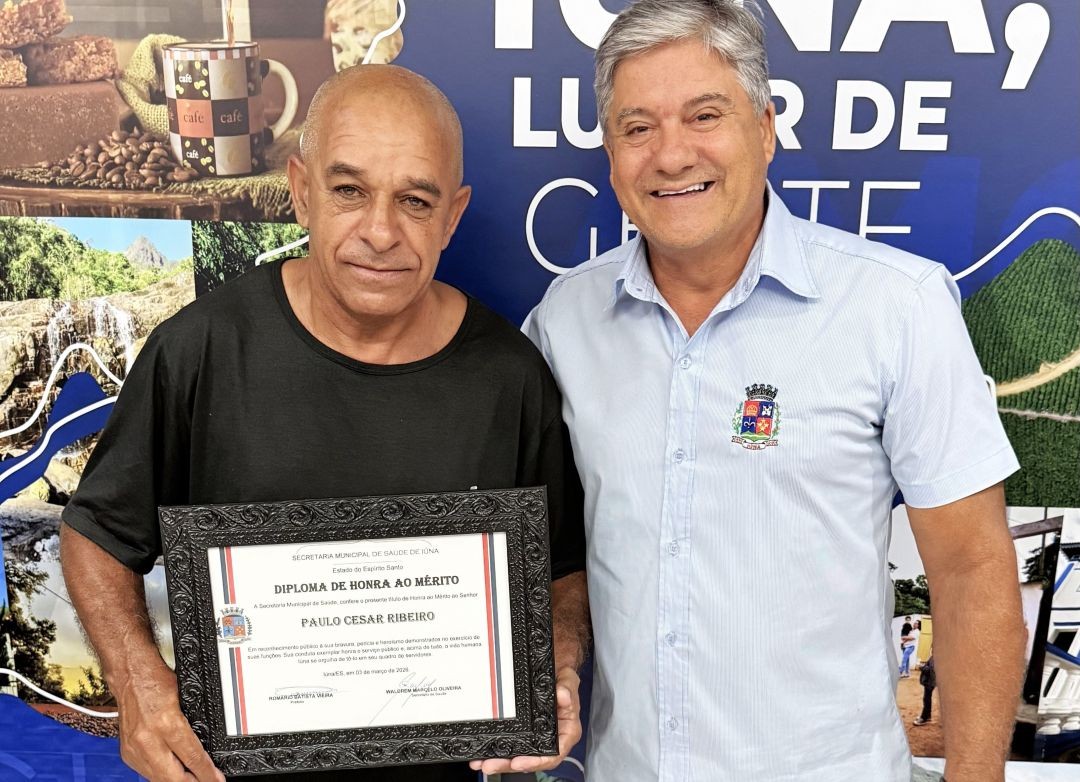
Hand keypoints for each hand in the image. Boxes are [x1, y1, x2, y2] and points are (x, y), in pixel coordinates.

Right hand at [114, 661, 224, 781]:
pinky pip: (147, 773)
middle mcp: (148, 740)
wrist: (129, 676)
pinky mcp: (127, 753)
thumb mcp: (186, 698)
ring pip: (158, 779)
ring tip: (194, 778)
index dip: (206, 774)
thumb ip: (194, 725)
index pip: (191, 757)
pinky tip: (173, 772)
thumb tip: (208, 745)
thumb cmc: (156, 682)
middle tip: (208, 781)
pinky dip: (162, 774)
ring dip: (177, 780)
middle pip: (173, 777)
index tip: (217, 780)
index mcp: (166, 723)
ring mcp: (134, 749)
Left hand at [469, 666, 581, 774]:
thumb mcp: (569, 680)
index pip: (552, 754)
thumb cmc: (562, 680)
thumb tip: (563, 695)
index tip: (518, 762)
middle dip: (509, 764)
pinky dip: (495, 750)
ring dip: (499, 761)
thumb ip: (567, 688)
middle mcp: (550, 738)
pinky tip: (481, 753)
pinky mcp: (523, 732)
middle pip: (530, 759)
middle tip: (491, 764)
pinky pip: (510, 744)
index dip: (535, 761)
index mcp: (565, 732)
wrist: (553, 671)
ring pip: (517, 755)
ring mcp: (535, 737)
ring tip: (482, 762)